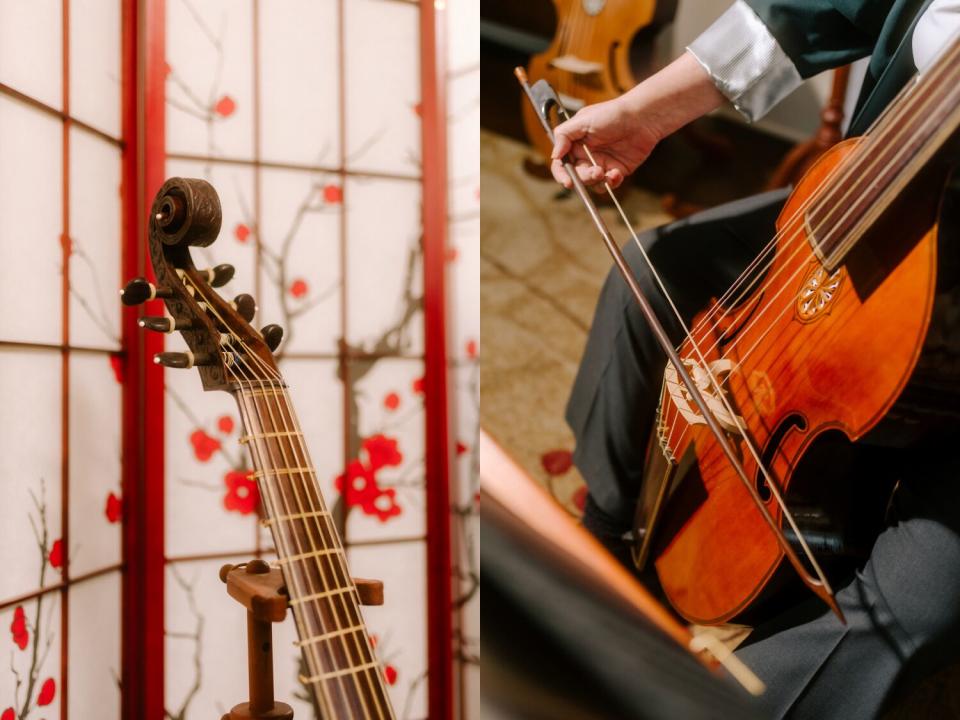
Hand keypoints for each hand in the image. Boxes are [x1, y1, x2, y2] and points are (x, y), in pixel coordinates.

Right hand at [549, 51, 725, 190]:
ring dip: (597, 181)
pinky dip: (611, 182)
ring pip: (592, 183)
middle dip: (584, 177)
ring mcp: (602, 164)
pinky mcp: (617, 170)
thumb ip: (564, 135)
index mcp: (575, 143)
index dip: (561, 174)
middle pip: (577, 175)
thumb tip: (553, 155)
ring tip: (606, 173)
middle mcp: (586, 155)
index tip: (567, 182)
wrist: (643, 117)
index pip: (561, 163)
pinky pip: (609, 183)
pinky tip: (616, 174)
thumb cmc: (613, 113)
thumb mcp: (583, 119)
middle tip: (595, 172)